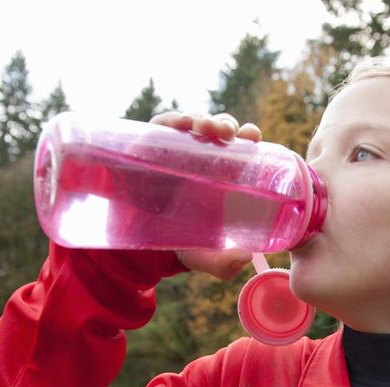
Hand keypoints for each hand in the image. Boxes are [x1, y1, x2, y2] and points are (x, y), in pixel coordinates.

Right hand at [149, 112, 262, 279]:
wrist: (135, 243)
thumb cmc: (177, 242)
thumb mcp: (200, 256)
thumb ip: (222, 263)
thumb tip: (245, 258)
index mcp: (223, 176)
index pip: (242, 149)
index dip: (249, 137)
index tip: (254, 136)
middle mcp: (202, 159)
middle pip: (220, 132)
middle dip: (227, 126)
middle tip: (229, 135)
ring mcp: (176, 151)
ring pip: (195, 125)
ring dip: (204, 120)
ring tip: (207, 128)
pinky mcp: (149, 149)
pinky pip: (162, 127)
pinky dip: (172, 120)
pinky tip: (180, 123)